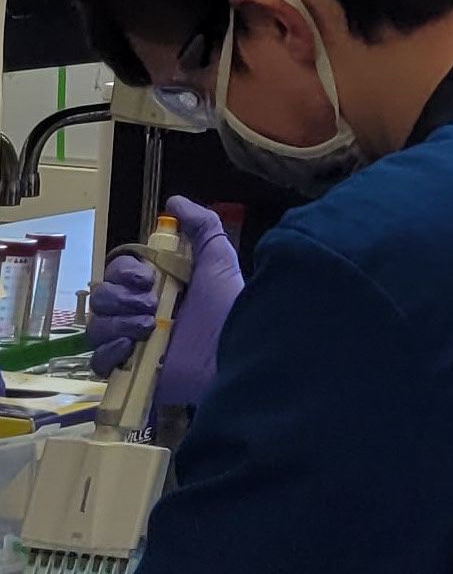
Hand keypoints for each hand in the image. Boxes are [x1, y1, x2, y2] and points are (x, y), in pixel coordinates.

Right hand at [89, 196, 243, 406]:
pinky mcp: (130, 372)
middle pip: (101, 295)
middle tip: (150, 306)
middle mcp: (142, 312)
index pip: (118, 270)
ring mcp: (134, 343)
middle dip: (120, 297)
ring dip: (118, 323)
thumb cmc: (229, 309)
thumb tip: (174, 201)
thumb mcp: (220, 261)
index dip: (125, 271)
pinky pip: (97, 360)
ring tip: (149, 329)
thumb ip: (202, 226)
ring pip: (96, 325)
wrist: (236, 359)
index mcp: (160, 286)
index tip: (146, 277)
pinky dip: (109, 352)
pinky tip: (132, 348)